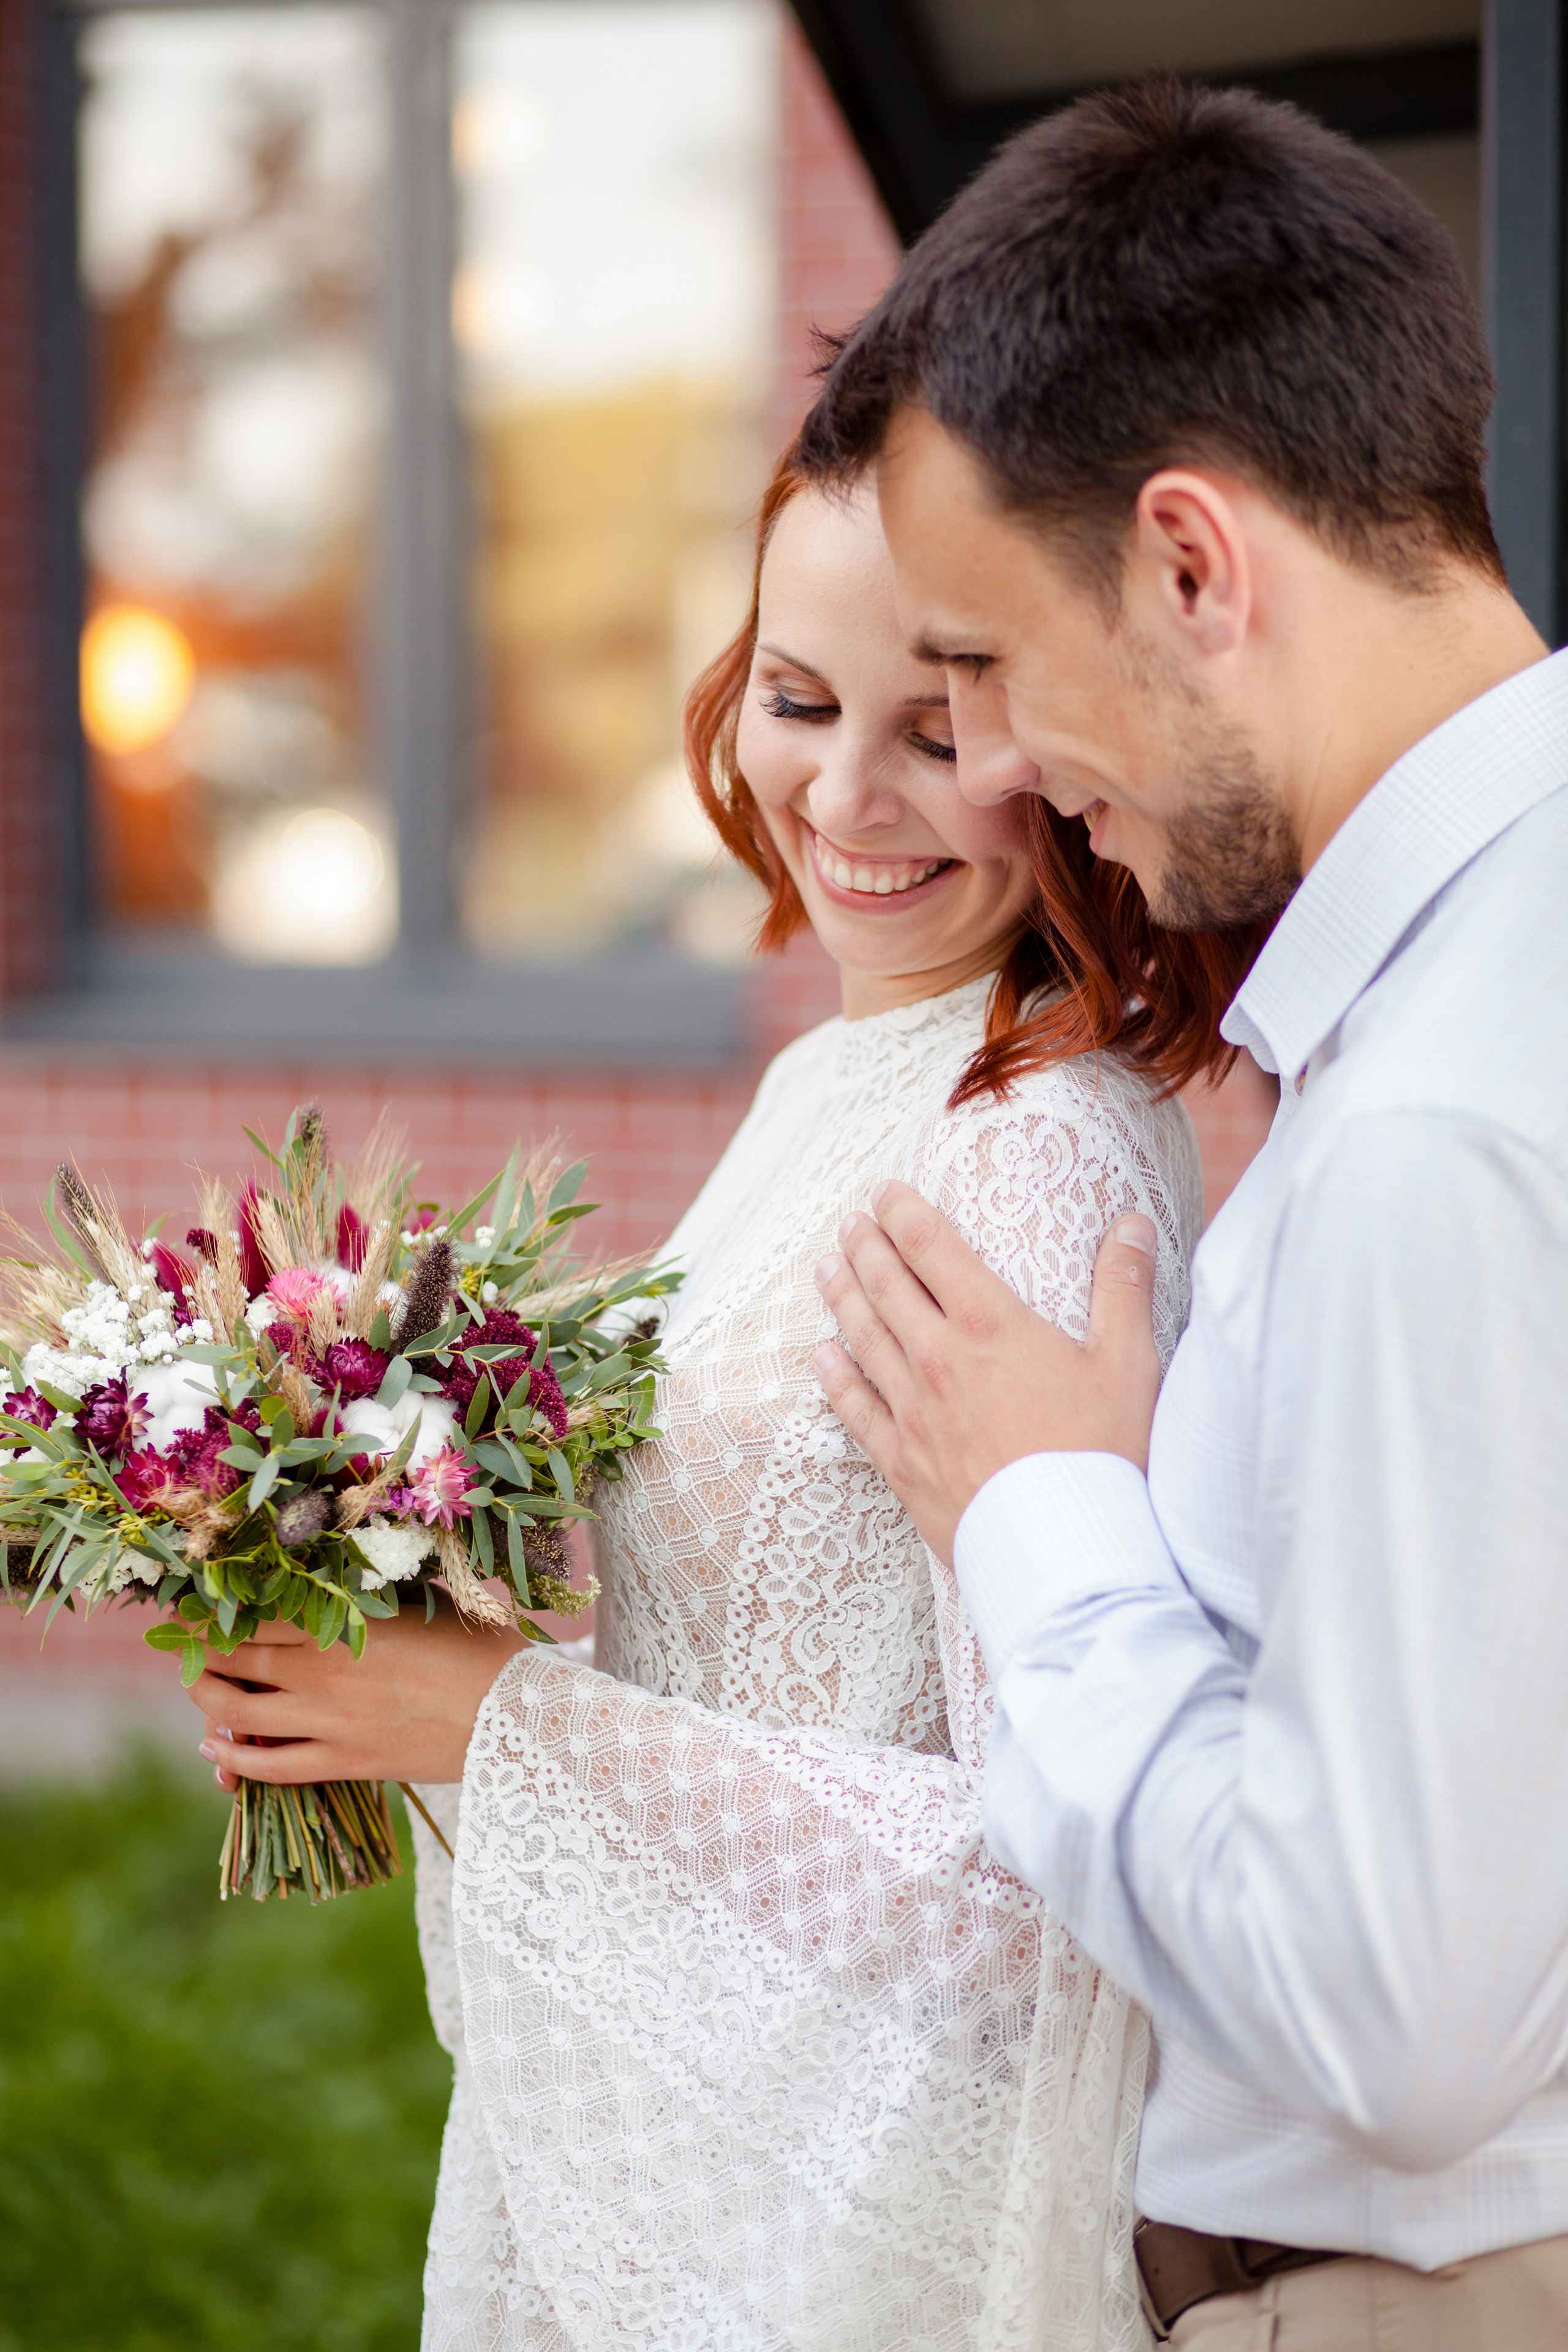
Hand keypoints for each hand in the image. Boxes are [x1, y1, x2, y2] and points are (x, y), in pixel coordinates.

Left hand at [189, 1588, 525, 1788]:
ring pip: (237, 1713)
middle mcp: (321, 1672)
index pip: (250, 1614)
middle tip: (186, 1643)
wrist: (515, 1716)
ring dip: (206, 1699)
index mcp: (340, 1624)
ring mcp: (328, 1723)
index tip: (198, 1604)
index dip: (213, 1610)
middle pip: (231, 1659)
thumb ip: (374, 1590)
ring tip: (198, 1687)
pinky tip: (215, 1748)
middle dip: (198, 1651)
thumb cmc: (480, 1647)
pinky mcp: (344, 1763)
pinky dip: (232, 1759)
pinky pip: (268, 1767)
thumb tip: (343, 1571)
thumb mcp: (425, 1599)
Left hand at [813, 1181, 1161, 1561]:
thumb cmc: (1104, 1454)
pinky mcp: (903, 1463)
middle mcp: (940, 1360)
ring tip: (826, 1268)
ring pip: (863, 1340)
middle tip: (852, 1221)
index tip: (885, 1190)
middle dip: (867, 1247)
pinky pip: (856, 1410)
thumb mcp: (1129, 1364)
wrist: (1066, 1548)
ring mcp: (914, 1412)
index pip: (933, 1248)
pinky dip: (835, 1378)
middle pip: (888, 1287)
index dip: (904, 1212)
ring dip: (843, 1298)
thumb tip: (1132, 1223)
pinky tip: (822, 1357)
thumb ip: (1124, 1289)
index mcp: (990, 1325)